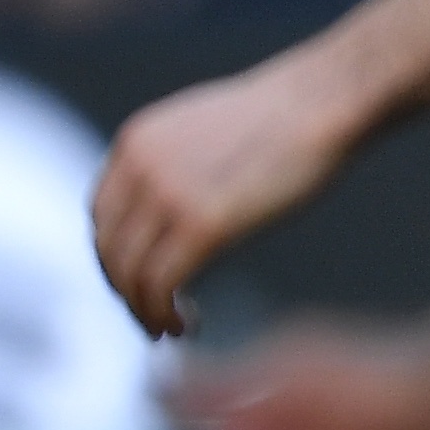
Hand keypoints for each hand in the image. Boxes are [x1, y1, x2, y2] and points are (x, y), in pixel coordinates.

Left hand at [93, 65, 353, 338]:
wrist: (327, 100)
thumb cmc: (286, 118)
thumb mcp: (205, 133)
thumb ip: (175, 168)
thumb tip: (173, 211)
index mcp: (135, 144)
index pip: (102, 216)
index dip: (117, 257)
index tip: (141, 282)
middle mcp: (138, 169)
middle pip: (109, 249)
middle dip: (126, 291)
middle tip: (153, 318)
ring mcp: (166, 196)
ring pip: (128, 274)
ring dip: (143, 311)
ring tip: (170, 329)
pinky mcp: (201, 225)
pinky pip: (160, 285)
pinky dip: (163, 314)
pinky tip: (187, 324)